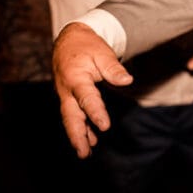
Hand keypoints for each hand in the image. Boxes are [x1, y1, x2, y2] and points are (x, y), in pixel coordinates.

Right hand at [52, 22, 132, 157]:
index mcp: (76, 77)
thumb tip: (127, 80)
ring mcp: (66, 95)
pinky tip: (89, 141)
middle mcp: (67, 90)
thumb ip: (113, 68)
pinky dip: (80, 128)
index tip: (104, 126)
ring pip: (70, 119)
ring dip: (77, 136)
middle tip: (83, 153)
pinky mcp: (69, 97)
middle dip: (77, 135)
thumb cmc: (87, 46)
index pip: (87, 98)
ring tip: (85, 154)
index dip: (95, 113)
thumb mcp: (102, 52)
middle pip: (71, 116)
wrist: (69, 39)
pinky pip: (73, 115)